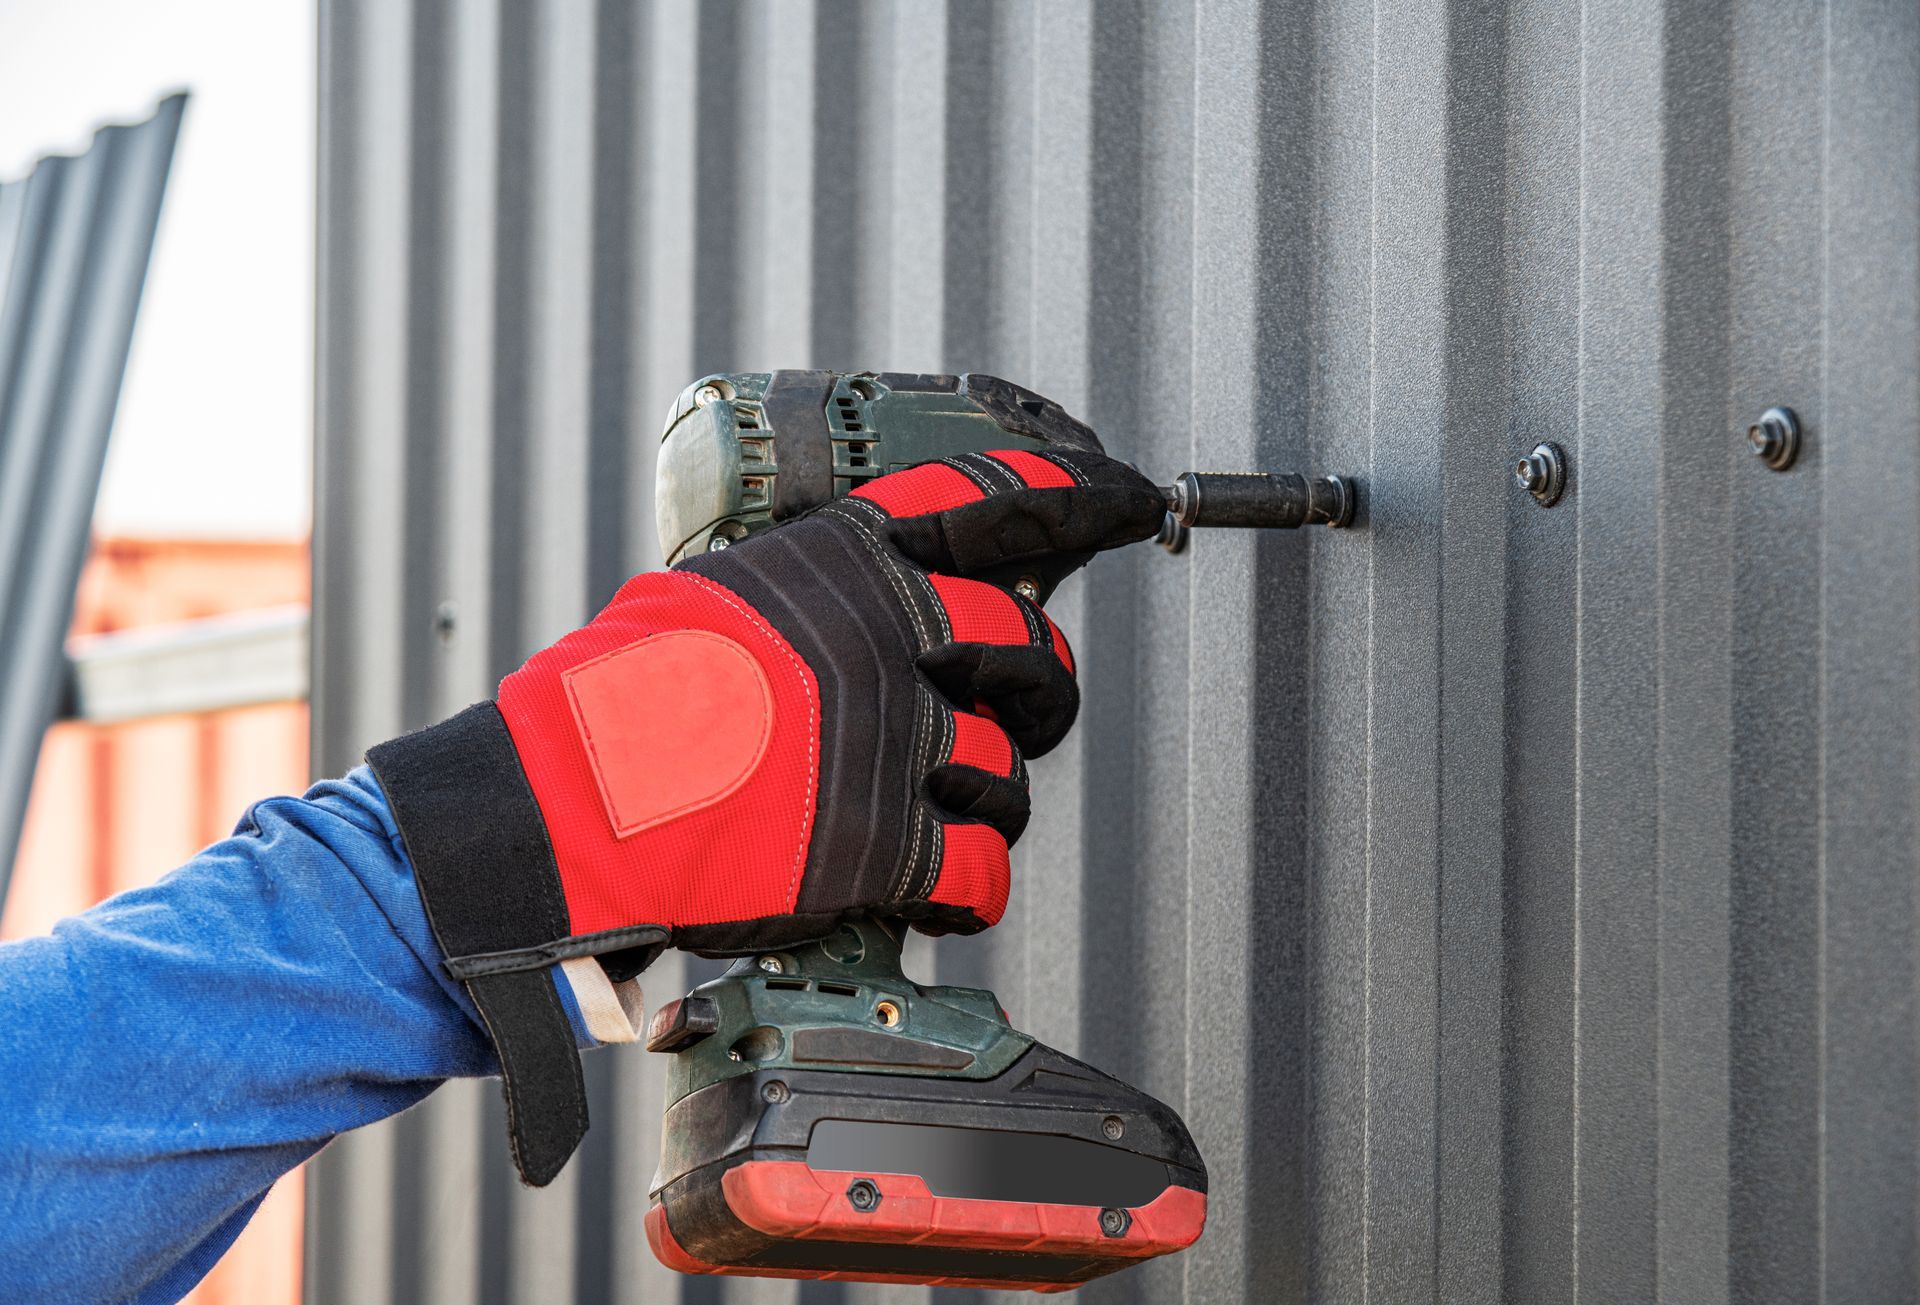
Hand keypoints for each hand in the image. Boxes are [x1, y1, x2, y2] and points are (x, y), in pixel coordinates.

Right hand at [368, 447, 1162, 1182]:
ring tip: (948, 807)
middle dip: (1038, 688)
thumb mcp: (706, 597)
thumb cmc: (611, 702)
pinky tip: (945, 886)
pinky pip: (982, 868)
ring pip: (1012, 769)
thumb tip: (851, 594)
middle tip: (1018, 708)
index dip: (1073, 498)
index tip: (1120, 499)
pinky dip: (972, 885)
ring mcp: (892, 741)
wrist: (559, 806)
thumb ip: (803, 592)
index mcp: (842, 563)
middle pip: (1031, 651)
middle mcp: (885, 638)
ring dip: (991, 795)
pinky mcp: (882, 845)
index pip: (989, 504)